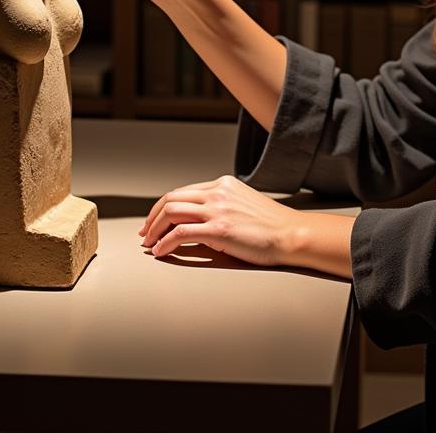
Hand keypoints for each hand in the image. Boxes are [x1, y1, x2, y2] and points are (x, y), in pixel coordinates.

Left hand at [139, 174, 298, 268]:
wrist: (290, 234)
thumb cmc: (271, 226)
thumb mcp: (242, 204)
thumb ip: (221, 205)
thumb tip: (197, 221)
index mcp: (223, 184)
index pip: (183, 191)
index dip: (163, 207)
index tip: (155, 221)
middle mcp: (217, 192)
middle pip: (171, 198)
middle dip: (152, 217)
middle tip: (145, 233)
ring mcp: (217, 209)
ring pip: (171, 211)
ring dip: (154, 229)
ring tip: (150, 244)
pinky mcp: (218, 229)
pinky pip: (180, 233)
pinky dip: (165, 243)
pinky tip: (161, 251)